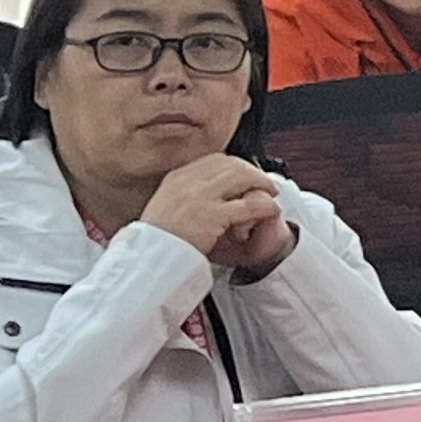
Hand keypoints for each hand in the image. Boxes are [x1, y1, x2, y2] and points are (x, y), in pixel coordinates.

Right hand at [140, 155, 291, 273]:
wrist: (149, 261)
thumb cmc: (159, 242)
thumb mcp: (165, 209)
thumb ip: (184, 196)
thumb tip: (207, 190)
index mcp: (176, 179)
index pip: (215, 159)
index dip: (237, 165)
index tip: (248, 175)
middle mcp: (186, 183)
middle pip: (231, 163)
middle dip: (254, 171)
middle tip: (266, 184)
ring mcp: (198, 198)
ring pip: (242, 176)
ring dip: (262, 183)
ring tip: (271, 195)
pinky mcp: (211, 216)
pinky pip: (249, 204)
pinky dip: (264, 205)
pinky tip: (270, 210)